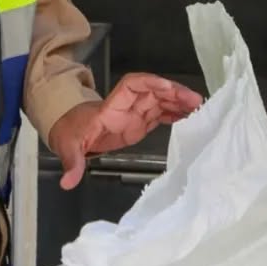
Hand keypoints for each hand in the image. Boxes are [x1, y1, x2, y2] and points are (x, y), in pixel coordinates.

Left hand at [49, 73, 201, 188]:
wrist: (71, 130)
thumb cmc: (70, 132)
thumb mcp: (68, 146)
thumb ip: (72, 162)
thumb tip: (67, 182)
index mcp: (110, 107)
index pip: (131, 86)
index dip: (149, 83)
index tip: (166, 87)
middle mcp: (126, 106)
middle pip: (152, 91)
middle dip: (173, 92)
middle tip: (194, 100)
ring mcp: (135, 113)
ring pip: (160, 101)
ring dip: (179, 101)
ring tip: (199, 106)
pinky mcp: (141, 122)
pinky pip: (161, 113)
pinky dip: (175, 113)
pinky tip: (189, 117)